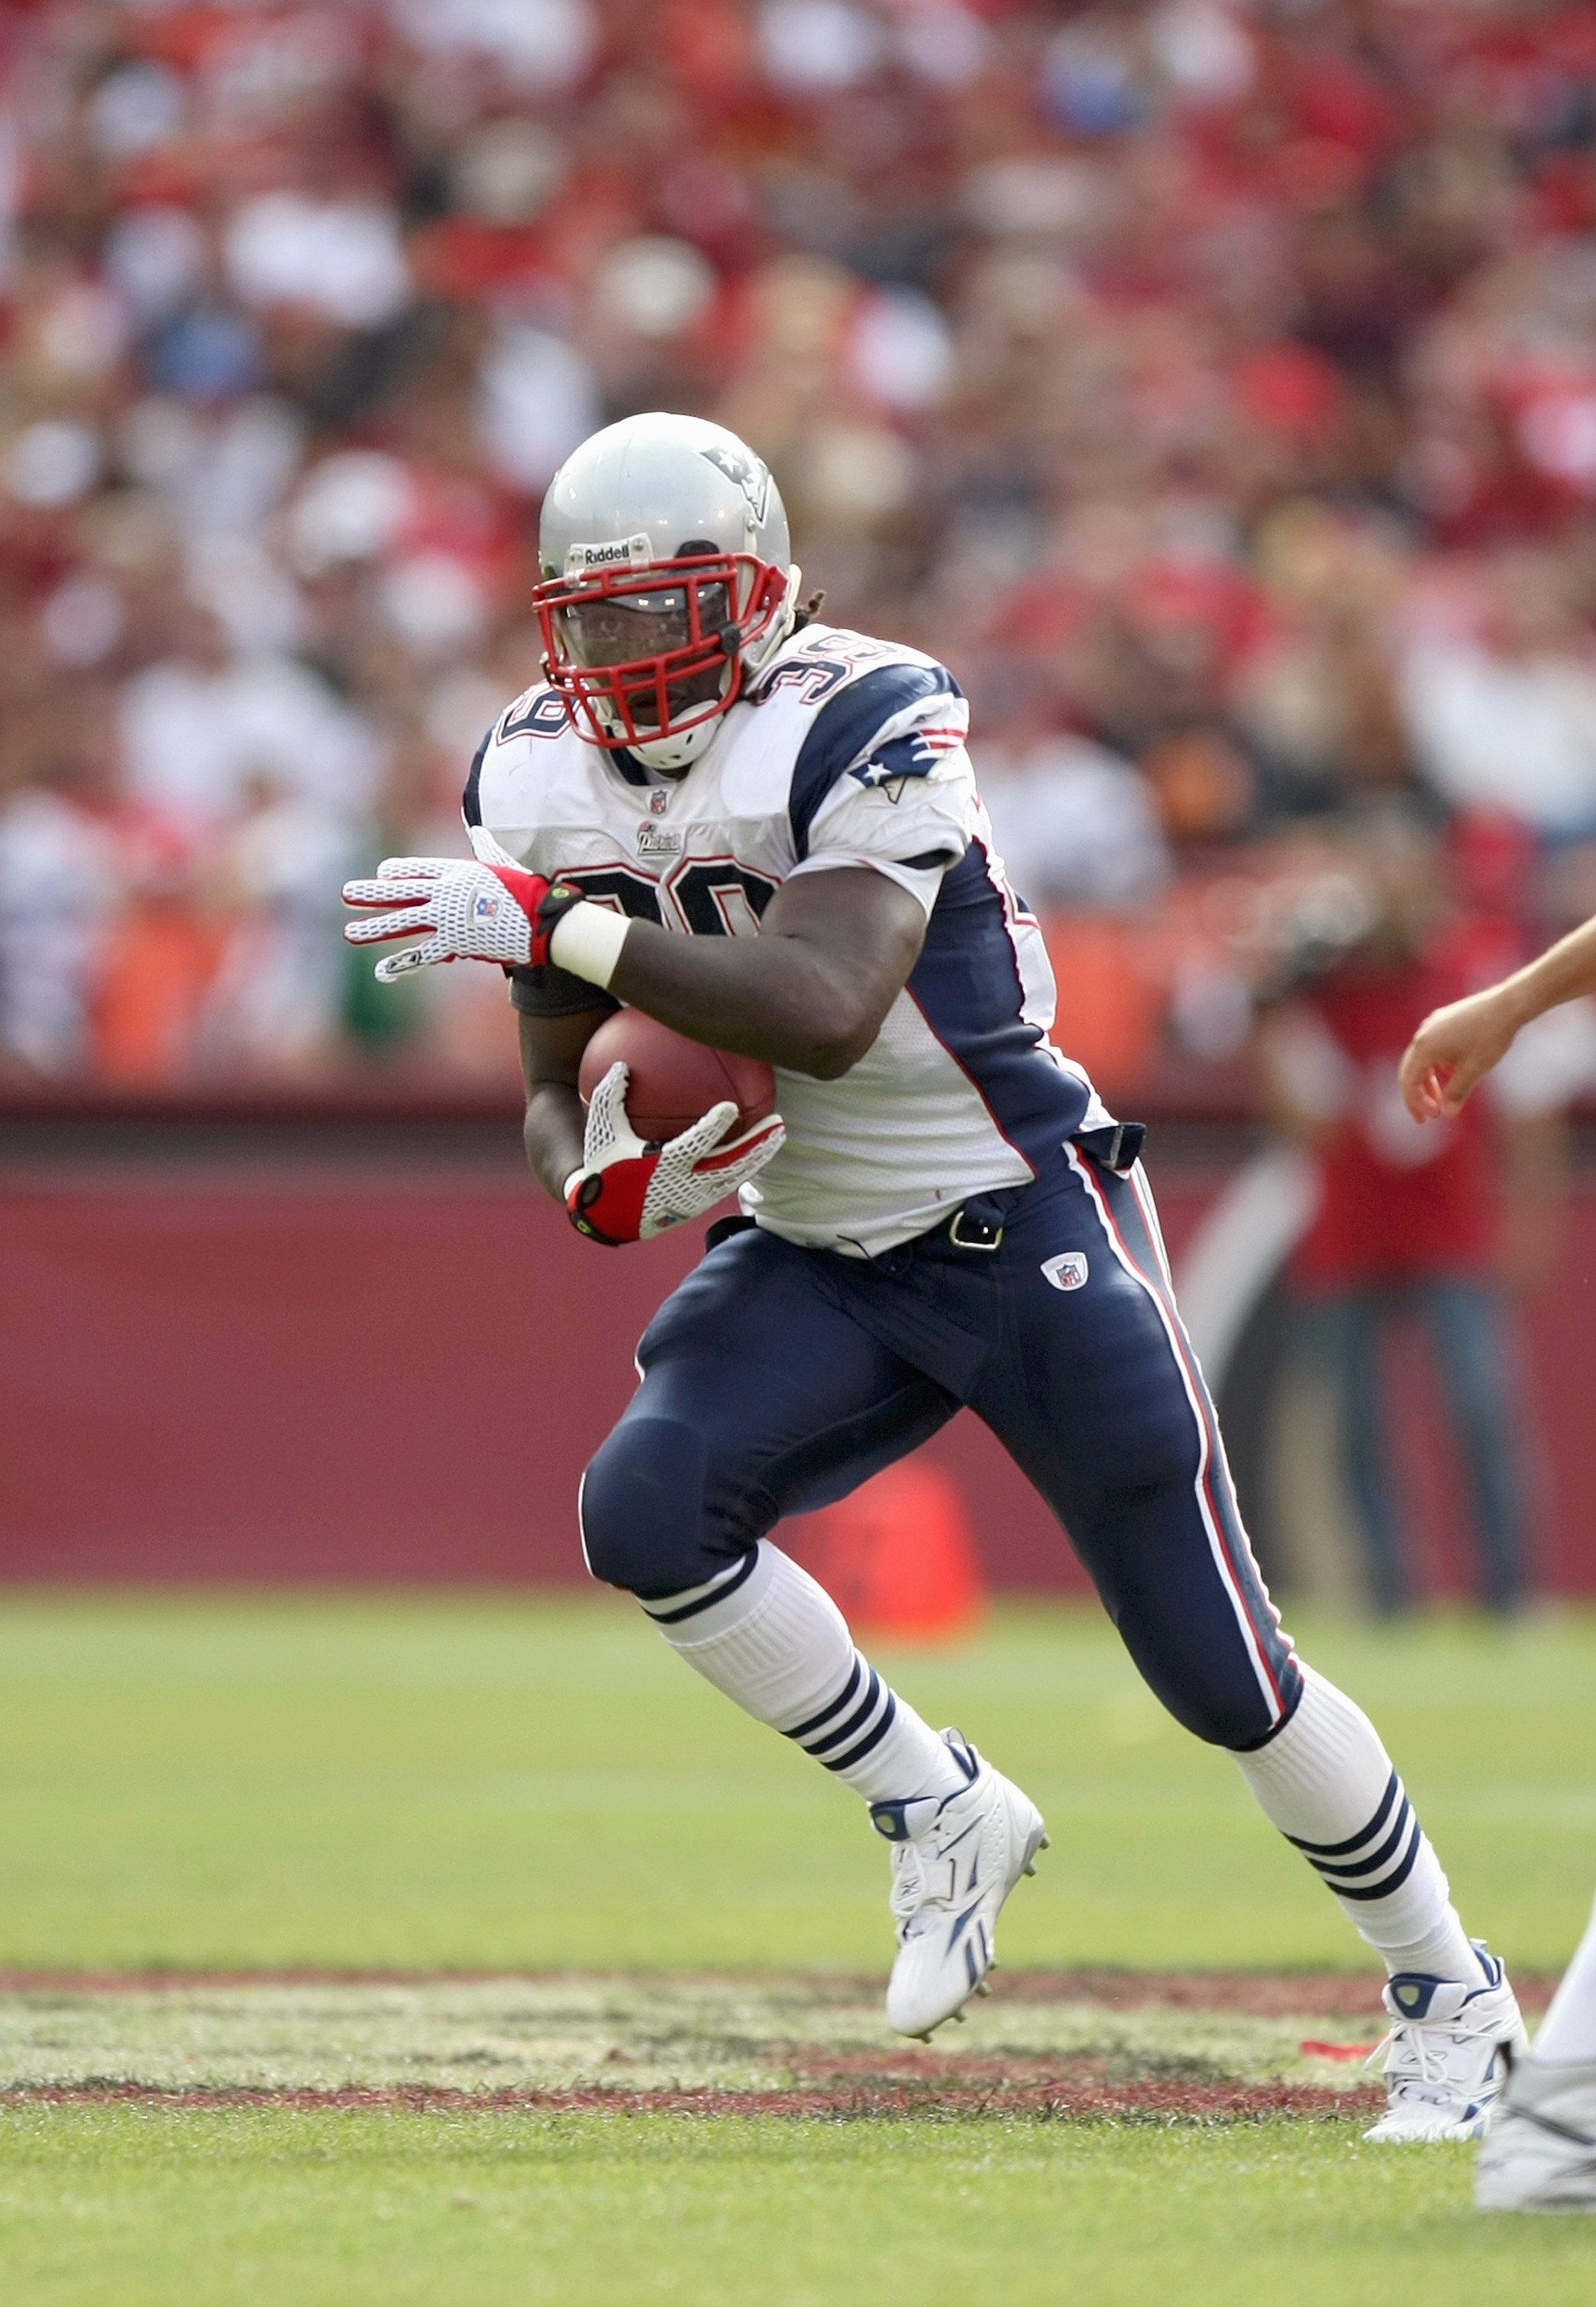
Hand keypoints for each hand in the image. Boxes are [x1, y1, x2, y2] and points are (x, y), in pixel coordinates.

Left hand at [343, 827, 580, 982]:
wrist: (540, 918)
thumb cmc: (526, 890)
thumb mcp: (502, 862)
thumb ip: (486, 847)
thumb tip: (480, 829)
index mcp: (455, 870)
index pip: (417, 868)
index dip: (397, 871)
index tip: (381, 873)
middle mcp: (444, 892)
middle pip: (399, 892)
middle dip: (371, 893)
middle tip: (346, 894)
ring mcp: (445, 918)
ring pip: (402, 922)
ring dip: (374, 927)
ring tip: (350, 932)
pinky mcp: (454, 943)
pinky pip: (422, 954)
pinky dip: (402, 964)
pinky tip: (382, 970)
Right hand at [567, 1060, 784, 1244]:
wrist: (608, 1218)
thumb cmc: (605, 1168)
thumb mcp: (601, 1132)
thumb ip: (611, 1096)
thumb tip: (622, 1065)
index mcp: (661, 1166)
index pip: (692, 1146)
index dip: (712, 1128)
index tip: (730, 1108)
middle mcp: (684, 1184)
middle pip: (730, 1165)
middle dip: (756, 1145)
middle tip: (778, 1123)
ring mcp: (696, 1198)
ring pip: (736, 1176)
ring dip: (760, 1155)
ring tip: (780, 1133)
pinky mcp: (700, 1205)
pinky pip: (730, 1182)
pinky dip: (747, 1165)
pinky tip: (760, 1148)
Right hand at [1399, 987, 1521, 1120]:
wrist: (1507, 1006)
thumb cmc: (1490, 1037)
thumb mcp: (1474, 1070)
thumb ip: (1457, 1093)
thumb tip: (1448, 1113)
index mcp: (1424, 1048)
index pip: (1409, 1082)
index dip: (1416, 1103)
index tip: (1430, 1118)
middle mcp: (1423, 1035)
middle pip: (1411, 1070)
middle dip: (1419, 1095)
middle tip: (1430, 1114)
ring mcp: (1433, 1025)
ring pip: (1422, 1058)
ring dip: (1429, 1080)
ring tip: (1443, 1097)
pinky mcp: (1444, 1020)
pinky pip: (1432, 1047)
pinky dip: (1437, 1065)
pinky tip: (1453, 1073)